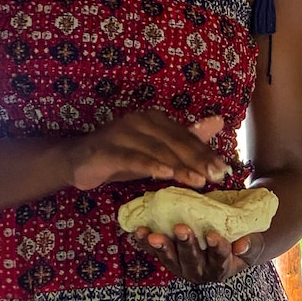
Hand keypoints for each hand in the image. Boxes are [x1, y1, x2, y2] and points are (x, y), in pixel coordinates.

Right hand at [66, 112, 228, 191]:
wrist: (78, 161)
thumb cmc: (122, 156)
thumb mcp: (157, 150)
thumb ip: (186, 139)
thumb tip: (218, 122)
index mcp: (155, 120)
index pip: (185, 137)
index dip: (205, 153)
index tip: (223, 169)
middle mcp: (140, 121)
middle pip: (174, 142)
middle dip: (197, 160)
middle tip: (215, 176)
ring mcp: (122, 134)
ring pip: (156, 151)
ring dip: (178, 166)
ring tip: (198, 180)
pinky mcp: (106, 150)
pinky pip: (132, 158)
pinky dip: (149, 166)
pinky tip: (164, 175)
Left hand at [131, 224, 263, 283]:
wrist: (226, 248)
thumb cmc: (241, 243)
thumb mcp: (252, 245)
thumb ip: (250, 245)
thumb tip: (242, 246)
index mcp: (221, 269)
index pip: (220, 260)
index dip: (216, 248)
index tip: (212, 235)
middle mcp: (199, 272)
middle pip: (192, 260)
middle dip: (185, 244)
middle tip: (181, 227)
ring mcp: (181, 267)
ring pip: (170, 259)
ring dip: (161, 246)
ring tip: (153, 235)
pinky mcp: (168, 258)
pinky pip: (154, 251)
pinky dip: (145, 242)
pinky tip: (137, 232)